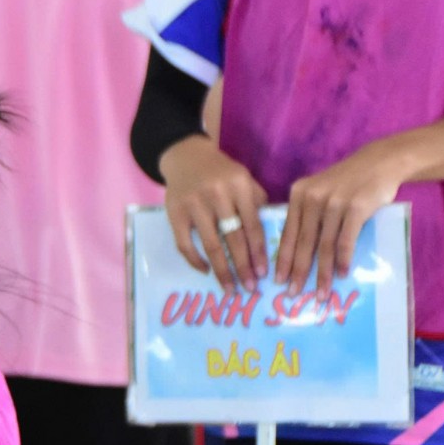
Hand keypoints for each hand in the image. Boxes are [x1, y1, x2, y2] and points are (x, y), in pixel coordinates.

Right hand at [159, 135, 268, 292]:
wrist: (186, 156)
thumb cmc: (221, 172)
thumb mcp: (243, 178)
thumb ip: (257, 201)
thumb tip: (268, 236)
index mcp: (238, 185)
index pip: (252, 225)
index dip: (258, 252)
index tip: (263, 274)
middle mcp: (217, 194)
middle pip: (233, 238)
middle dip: (243, 267)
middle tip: (250, 288)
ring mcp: (194, 204)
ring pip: (211, 245)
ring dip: (222, 270)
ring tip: (230, 288)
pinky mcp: (175, 213)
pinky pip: (185, 244)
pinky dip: (195, 261)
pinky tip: (206, 270)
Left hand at [276, 141, 404, 297]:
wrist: (379, 162)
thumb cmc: (346, 183)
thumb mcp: (319, 192)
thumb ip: (306, 215)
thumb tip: (295, 253)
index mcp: (298, 194)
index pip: (287, 233)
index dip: (282, 259)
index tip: (277, 281)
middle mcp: (313, 198)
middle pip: (303, 243)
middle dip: (298, 272)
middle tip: (293, 294)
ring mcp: (335, 202)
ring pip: (324, 246)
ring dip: (322, 274)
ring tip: (321, 294)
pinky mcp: (356, 207)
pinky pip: (346, 241)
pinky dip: (344, 260)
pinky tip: (342, 275)